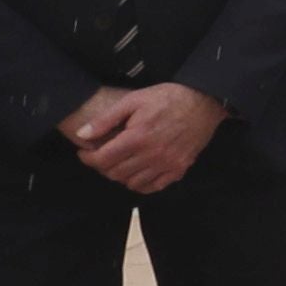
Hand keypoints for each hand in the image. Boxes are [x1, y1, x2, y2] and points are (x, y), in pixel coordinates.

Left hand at [64, 81, 223, 193]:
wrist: (204, 101)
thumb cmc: (167, 98)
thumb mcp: (134, 100)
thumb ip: (106, 119)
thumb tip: (81, 135)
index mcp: (138, 137)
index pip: (102, 160)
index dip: (87, 158)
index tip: (84, 152)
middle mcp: (152, 155)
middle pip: (115, 173)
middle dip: (102, 166)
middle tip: (101, 156)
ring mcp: (167, 164)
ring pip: (131, 183)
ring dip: (120, 175)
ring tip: (119, 162)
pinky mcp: (179, 169)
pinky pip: (152, 187)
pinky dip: (140, 184)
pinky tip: (138, 172)